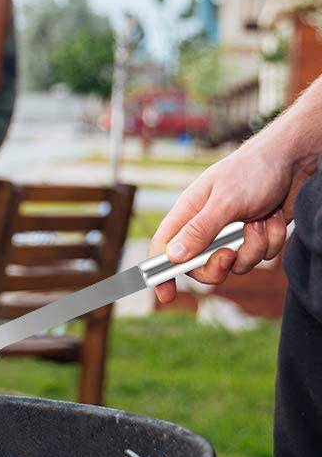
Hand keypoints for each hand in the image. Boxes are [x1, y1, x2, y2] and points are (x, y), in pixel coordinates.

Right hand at [149, 132, 308, 302]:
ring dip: (253, 247)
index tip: (165, 296)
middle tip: (231, 255)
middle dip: (219, 266)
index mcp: (188, 214)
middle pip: (200, 266)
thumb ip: (199, 230)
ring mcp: (233, 234)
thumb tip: (173, 257)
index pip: (164, 249)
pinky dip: (271, 241)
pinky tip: (274, 218)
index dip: (160, 273)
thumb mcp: (224, 201)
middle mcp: (207, 226)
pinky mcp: (257, 237)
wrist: (295, 161)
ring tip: (260, 220)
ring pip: (237, 265)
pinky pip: (261, 257)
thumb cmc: (253, 171)